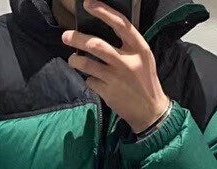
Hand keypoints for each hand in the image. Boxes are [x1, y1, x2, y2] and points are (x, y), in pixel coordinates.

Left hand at [62, 0, 170, 133]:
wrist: (151, 111)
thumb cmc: (145, 80)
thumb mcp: (143, 57)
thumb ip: (127, 44)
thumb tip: (102, 30)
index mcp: (139, 48)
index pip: (119, 23)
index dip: (102, 11)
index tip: (87, 4)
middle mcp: (127, 61)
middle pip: (96, 45)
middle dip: (77, 38)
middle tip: (66, 36)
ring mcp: (116, 78)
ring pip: (87, 64)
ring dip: (75, 60)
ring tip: (72, 60)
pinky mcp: (108, 93)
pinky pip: (90, 81)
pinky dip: (88, 79)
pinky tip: (92, 80)